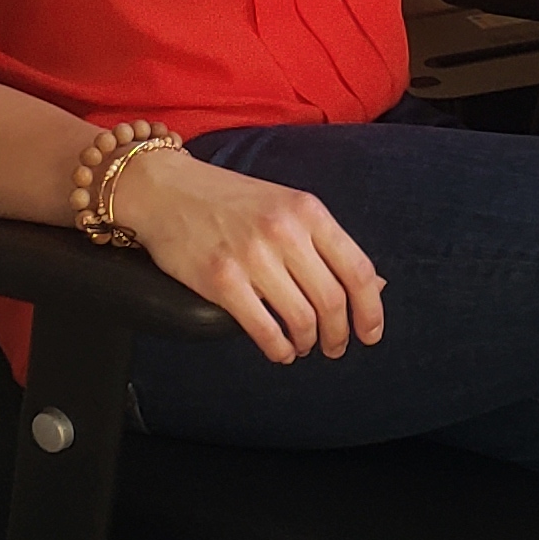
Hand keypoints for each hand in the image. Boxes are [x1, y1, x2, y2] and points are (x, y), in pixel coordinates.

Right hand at [111, 148, 385, 364]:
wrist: (166, 189)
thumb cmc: (230, 200)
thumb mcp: (286, 205)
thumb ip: (324, 243)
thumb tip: (372, 285)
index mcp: (307, 211)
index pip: (356, 268)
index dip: (370, 309)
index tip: (371, 333)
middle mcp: (284, 231)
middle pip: (332, 300)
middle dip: (338, 334)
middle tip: (334, 347)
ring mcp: (252, 256)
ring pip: (301, 319)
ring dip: (307, 343)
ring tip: (303, 346)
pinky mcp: (221, 280)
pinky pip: (264, 328)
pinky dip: (278, 349)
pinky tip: (279, 350)